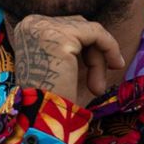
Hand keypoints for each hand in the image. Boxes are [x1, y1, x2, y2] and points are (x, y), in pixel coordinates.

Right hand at [10, 14, 125, 106]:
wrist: (42, 119)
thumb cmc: (51, 98)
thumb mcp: (58, 63)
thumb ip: (72, 45)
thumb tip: (100, 35)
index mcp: (27, 28)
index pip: (66, 26)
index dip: (86, 46)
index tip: (100, 67)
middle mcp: (32, 24)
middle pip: (77, 26)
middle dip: (93, 53)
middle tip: (98, 84)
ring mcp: (45, 28)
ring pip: (88, 32)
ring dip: (99, 60)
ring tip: (97, 88)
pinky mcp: (61, 37)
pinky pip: (96, 34)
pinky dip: (110, 47)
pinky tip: (115, 64)